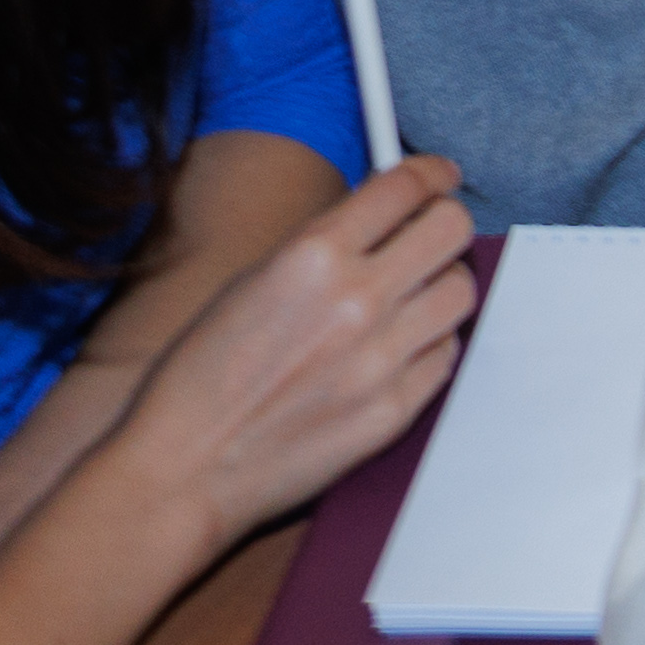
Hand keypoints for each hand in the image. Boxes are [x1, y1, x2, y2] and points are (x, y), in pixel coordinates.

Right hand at [101, 159, 476, 549]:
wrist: (183, 471)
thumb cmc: (198, 379)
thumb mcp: (251, 282)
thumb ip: (322, 247)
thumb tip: (379, 222)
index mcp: (313, 256)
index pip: (406, 187)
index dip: (431, 173)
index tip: (439, 177)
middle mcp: (357, 300)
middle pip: (452, 229)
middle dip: (444, 221)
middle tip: (431, 231)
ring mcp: (383, 359)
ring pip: (461, 292)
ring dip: (441, 283)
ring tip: (414, 294)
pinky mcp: (396, 411)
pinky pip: (446, 356)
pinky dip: (430, 344)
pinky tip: (400, 347)